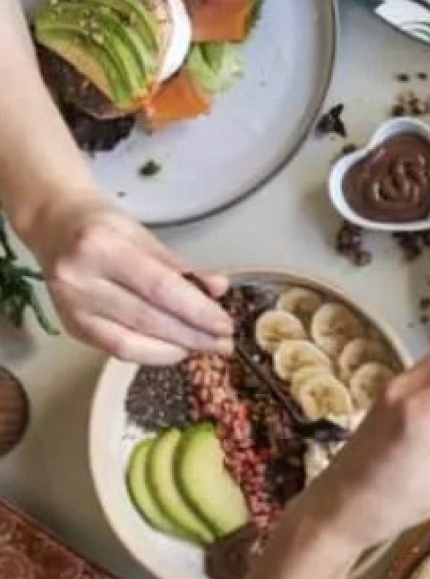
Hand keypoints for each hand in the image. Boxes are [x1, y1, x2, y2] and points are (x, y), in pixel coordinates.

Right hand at [14, 198, 233, 363]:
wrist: (54, 225)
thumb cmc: (104, 227)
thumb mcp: (144, 235)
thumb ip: (180, 266)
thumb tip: (218, 288)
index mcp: (100, 247)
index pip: (159, 288)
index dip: (196, 311)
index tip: (224, 324)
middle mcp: (79, 280)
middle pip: (147, 319)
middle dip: (192, 336)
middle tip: (224, 343)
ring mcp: (71, 307)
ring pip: (131, 342)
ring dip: (175, 348)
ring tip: (206, 346)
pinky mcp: (71, 327)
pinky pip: (117, 349)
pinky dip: (151, 353)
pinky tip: (175, 348)